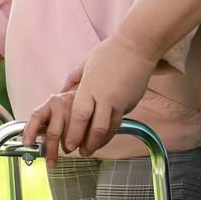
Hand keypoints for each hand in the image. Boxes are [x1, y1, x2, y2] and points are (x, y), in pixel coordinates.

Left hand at [23, 36, 156, 165]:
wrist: (138, 46)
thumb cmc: (110, 52)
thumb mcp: (86, 63)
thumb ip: (73, 79)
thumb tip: (62, 90)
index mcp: (89, 88)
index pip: (79, 117)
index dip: (74, 134)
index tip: (69, 145)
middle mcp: (104, 98)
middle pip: (95, 129)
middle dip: (88, 144)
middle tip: (81, 153)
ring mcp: (119, 102)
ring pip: (110, 129)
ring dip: (100, 142)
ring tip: (93, 149)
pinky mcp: (131, 103)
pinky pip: (119, 120)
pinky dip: (111, 130)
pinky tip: (105, 135)